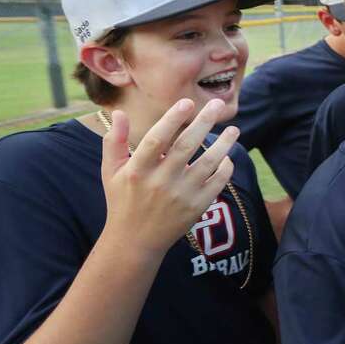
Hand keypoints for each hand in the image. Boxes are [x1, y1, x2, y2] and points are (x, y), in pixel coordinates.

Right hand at [101, 99, 236, 256]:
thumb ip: (114, 141)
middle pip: (186, 146)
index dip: (172, 119)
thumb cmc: (123, 200)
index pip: (156, 139)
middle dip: (204, 122)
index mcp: (138, 170)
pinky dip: (225, 168)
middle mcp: (160, 182)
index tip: (187, 102)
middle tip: (218, 104)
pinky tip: (227, 156)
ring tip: (234, 130)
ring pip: (208, 163)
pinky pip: (217, 182)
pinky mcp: (197, 207)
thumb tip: (120, 112)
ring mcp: (181, 195)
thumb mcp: (110, 171)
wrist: (135, 241)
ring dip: (224, 144)